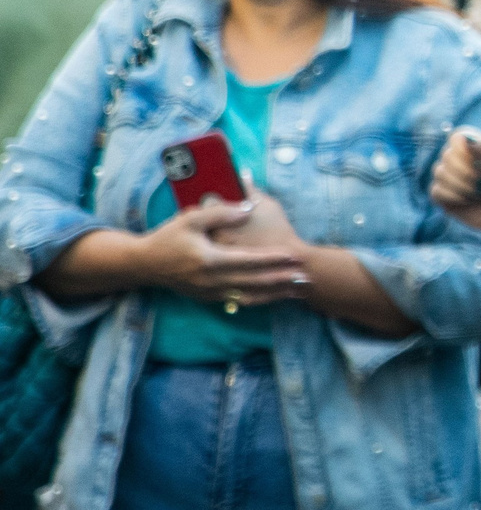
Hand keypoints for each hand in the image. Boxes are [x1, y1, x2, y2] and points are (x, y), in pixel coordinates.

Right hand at [138, 198, 305, 303]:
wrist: (145, 264)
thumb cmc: (168, 237)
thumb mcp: (190, 219)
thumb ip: (220, 214)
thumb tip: (247, 209)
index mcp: (209, 260)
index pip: (249, 260)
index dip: (273, 259)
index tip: (295, 256)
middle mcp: (212, 281)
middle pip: (254, 281)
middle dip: (282, 280)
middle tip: (307, 277)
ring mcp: (210, 293)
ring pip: (250, 295)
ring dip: (276, 293)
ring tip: (298, 291)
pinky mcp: (209, 299)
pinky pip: (240, 301)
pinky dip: (259, 300)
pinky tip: (275, 297)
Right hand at [431, 128, 480, 233]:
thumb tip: (464, 140)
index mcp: (472, 149)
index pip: (456, 137)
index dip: (462, 146)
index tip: (476, 159)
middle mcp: (456, 160)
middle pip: (446, 155)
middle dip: (464, 170)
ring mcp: (447, 178)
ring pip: (438, 172)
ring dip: (460, 184)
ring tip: (476, 192)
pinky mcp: (441, 196)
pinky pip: (435, 190)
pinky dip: (452, 196)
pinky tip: (465, 201)